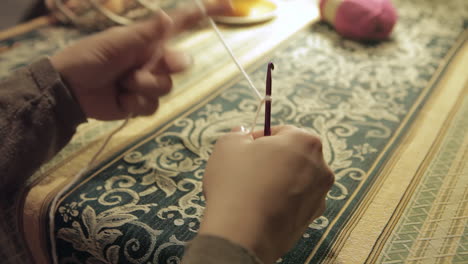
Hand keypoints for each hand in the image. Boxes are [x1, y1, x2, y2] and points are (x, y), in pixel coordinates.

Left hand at [50, 0, 231, 119]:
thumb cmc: (91, 57)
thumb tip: (167, 17)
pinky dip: (136, 105)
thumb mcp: (117, 42)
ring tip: (122, 83)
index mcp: (150, 39)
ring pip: (166, 87)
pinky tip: (120, 100)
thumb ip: (145, 34)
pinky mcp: (142, 103)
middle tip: (149, 65)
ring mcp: (149, 81)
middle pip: (181, 64)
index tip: (230, 7)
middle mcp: (154, 58)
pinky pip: (153, 107)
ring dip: (144, 86)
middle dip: (167, 65)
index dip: (206, 13)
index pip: (184, 23)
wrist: (71, 90)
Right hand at [199, 125, 334, 262]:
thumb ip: (238, 134)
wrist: (243, 234)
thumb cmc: (237, 183)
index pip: (281, 131)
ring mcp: (319, 195)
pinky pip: (294, 201)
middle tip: (246, 168)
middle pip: (292, 155)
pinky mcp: (312, 218)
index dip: (259, 138)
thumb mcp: (228, 146)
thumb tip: (243, 134)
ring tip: (251, 191)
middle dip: (270, 159)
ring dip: (276, 180)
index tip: (244, 149)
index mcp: (305, 141)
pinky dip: (280, 201)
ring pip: (294, 178)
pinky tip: (260, 207)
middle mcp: (321, 166)